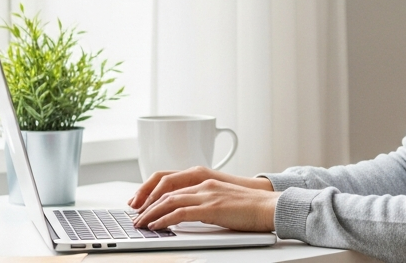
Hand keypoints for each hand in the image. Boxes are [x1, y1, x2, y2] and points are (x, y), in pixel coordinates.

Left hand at [131, 178, 278, 232]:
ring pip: (169, 200)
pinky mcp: (211, 208)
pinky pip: (180, 212)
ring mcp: (208, 194)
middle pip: (166, 190)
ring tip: (140, 224)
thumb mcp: (224, 200)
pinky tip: (157, 226)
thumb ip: (206, 202)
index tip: (141, 205)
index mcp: (207, 180)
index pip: (171, 183)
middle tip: (135, 217)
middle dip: (146, 204)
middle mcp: (204, 184)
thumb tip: (189, 214)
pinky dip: (164, 219)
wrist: (270, 207)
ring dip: (151, 213)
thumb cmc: (251, 207)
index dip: (152, 193)